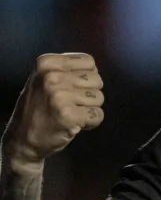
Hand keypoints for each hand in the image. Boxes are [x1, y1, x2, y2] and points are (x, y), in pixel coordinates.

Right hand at [2, 53, 104, 170]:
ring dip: (89, 108)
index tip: (71, 87)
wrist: (23, 137)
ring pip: (99, 97)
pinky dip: (91, 122)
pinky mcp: (68, 115)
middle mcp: (52, 76)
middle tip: (71, 103)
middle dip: (89, 93)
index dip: (86, 77)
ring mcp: (60, 96)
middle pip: (96, 79)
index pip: (89, 62)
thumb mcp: (44, 78)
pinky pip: (98, 115)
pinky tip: (74, 123)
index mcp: (46, 63)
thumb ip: (67, 69)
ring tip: (71, 113)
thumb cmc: (39, 106)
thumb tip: (94, 69)